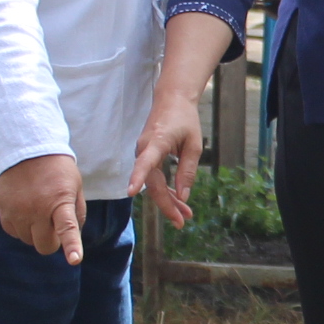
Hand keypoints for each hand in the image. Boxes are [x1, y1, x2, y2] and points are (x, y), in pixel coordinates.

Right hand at [0, 152, 85, 263]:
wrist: (26, 151)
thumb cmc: (57, 172)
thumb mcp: (75, 188)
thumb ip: (76, 214)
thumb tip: (70, 240)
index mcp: (60, 201)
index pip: (67, 228)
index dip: (71, 246)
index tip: (74, 260)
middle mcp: (37, 208)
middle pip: (45, 246)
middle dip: (52, 241)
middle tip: (54, 224)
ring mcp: (18, 211)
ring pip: (28, 241)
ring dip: (35, 233)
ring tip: (39, 210)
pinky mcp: (4, 211)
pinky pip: (14, 233)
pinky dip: (21, 228)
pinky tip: (26, 210)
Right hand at [130, 90, 201, 227]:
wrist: (172, 101)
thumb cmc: (185, 120)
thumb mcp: (194, 145)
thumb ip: (188, 171)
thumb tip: (183, 196)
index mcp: (157, 141)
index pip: (145, 162)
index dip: (138, 177)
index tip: (130, 191)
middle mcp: (144, 148)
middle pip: (152, 183)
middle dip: (166, 205)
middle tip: (181, 222)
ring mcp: (143, 153)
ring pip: (153, 184)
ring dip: (168, 201)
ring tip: (184, 216)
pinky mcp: (146, 156)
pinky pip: (154, 178)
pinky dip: (166, 190)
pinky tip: (177, 201)